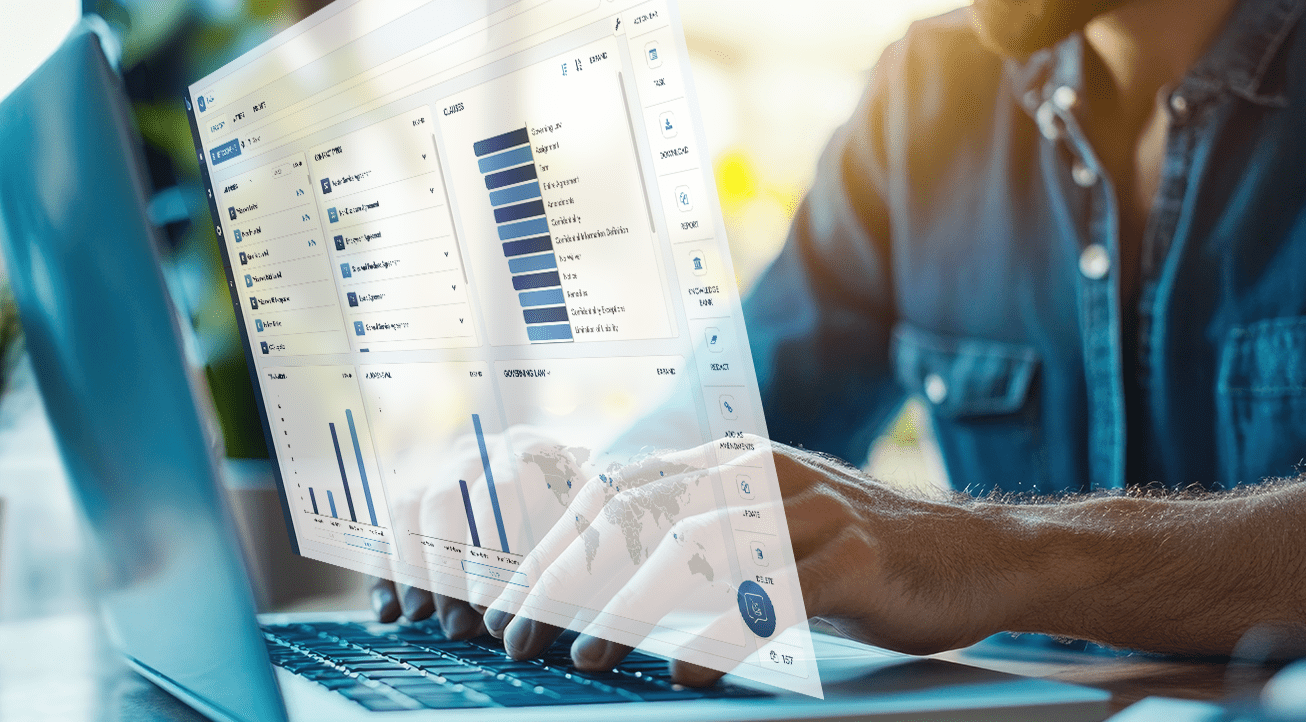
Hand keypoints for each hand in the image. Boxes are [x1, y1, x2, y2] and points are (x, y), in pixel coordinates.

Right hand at [373, 426, 588, 638]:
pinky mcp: (414, 502)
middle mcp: (480, 452)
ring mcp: (441, 472)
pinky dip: (382, 571)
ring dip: (410, 567)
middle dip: (445, 566)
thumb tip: (521, 623)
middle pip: (445, 498)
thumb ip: (558, 572)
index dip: (488, 546)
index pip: (499, 488)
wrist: (571, 513)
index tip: (483, 599)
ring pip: (408, 509)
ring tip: (421, 616)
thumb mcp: (585, 541)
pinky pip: (383, 529)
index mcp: (529, 449)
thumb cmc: (584, 531)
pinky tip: (389, 613)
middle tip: (456, 622)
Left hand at [476, 438, 1010, 685]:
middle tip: (519, 635)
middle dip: (565, 576)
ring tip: (583, 652)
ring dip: (626, 603)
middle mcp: (761, 472)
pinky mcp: (854, 557)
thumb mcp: (764, 526)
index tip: (506, 600)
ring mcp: (810, 511)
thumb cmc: (851, 552)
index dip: (551, 544)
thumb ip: (694, 531)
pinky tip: (687, 670)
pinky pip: (774, 594)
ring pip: (696, 546)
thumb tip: (591, 577)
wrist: (975, 552)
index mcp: (729, 460)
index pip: (616, 491)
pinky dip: (722, 634)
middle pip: (639, 514)